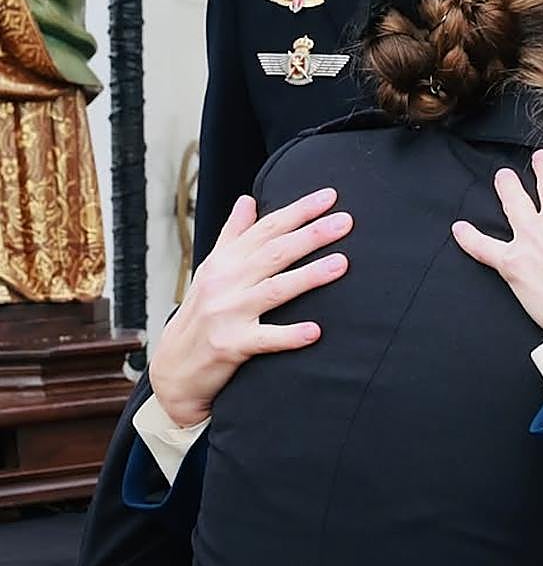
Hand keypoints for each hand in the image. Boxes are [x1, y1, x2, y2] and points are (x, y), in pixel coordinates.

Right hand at [149, 189, 350, 427]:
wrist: (173, 369)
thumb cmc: (200, 314)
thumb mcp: (212, 270)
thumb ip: (233, 235)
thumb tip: (247, 199)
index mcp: (224, 261)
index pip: (266, 228)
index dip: (298, 210)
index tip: (330, 196)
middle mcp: (224, 282)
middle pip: (274, 252)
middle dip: (312, 235)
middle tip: (346, 221)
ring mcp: (227, 314)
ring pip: (274, 290)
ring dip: (309, 276)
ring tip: (342, 263)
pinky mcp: (230, 346)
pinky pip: (265, 339)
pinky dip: (289, 336)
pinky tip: (315, 331)